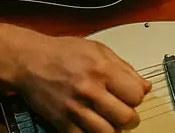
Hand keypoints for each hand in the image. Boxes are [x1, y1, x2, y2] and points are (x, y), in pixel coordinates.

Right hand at [13, 34, 151, 132]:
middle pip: (126, 117)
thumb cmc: (62, 53)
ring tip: (111, 121)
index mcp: (102, 69)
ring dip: (114, 129)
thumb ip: (124, 68)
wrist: (30, 61)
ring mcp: (76, 109)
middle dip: (130, 117)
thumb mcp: (98, 50)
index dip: (137, 96)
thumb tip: (145, 85)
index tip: (132, 95)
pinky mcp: (62, 122)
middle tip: (125, 112)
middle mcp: (90, 90)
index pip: (136, 94)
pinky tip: (94, 125)